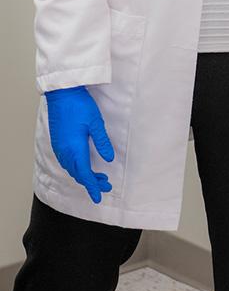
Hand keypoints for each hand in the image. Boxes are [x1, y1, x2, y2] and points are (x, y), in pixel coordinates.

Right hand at [45, 86, 114, 203]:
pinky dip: (77, 167)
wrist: (62, 93)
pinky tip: (86, 165)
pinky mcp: (58, 142)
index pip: (84, 173)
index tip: (99, 196)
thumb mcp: (95, 123)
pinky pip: (67, 161)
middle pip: (78, 173)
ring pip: (72, 168)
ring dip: (85, 174)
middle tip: (107, 185)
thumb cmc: (80, 105)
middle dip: (91, 182)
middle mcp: (64, 151)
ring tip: (100, 177)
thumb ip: (102, 142)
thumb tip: (108, 159)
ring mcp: (59, 147)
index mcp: (74, 148)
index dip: (92, 186)